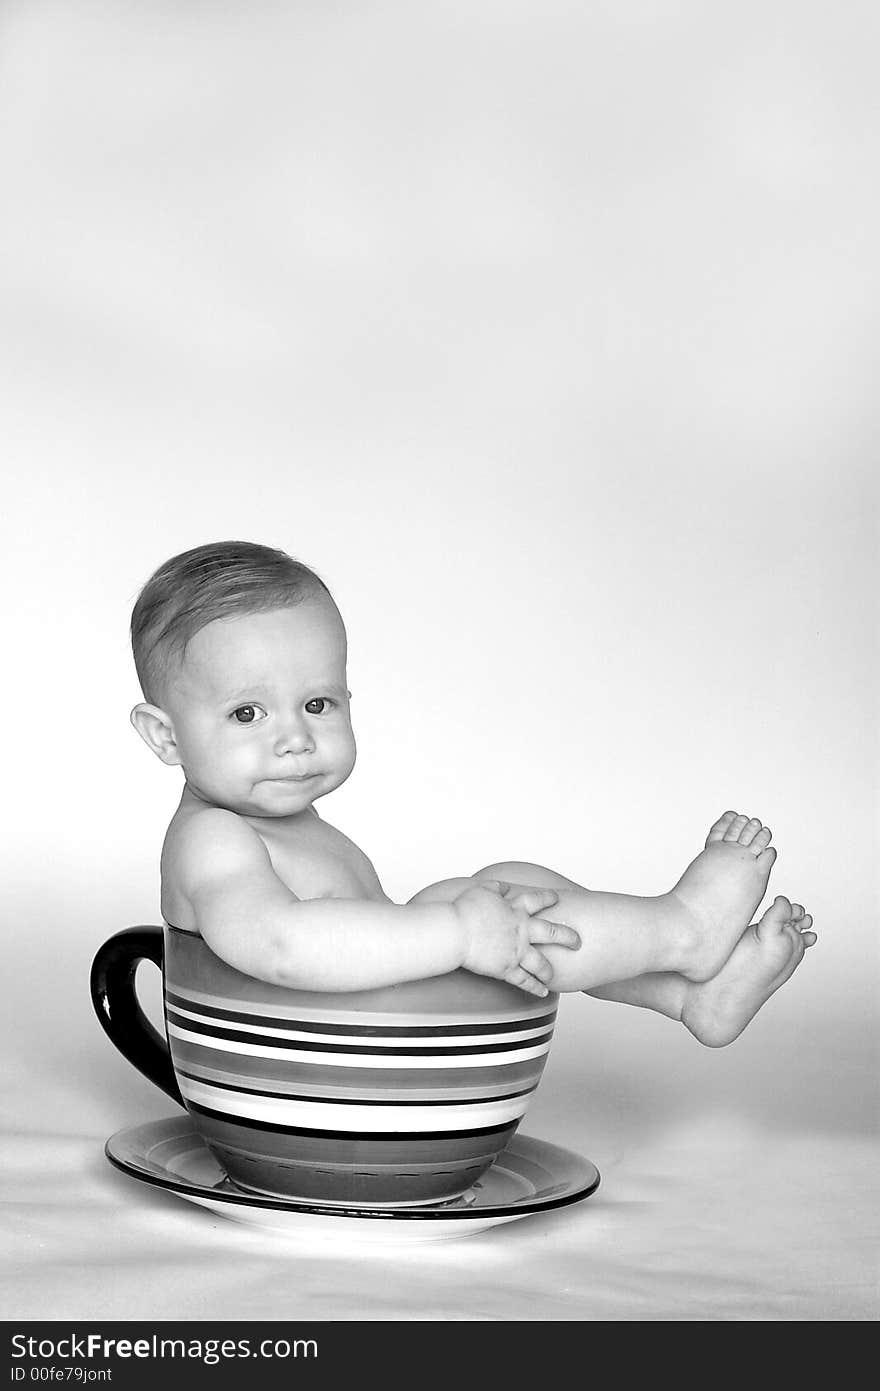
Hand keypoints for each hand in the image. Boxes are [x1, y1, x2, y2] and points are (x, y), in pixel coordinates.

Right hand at [452, 879, 580, 996]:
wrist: (456, 932)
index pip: (537, 900)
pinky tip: (543, 992)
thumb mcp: (482, 890)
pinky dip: (535, 988)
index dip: (548, 897)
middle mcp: (522, 930)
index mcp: (516, 909)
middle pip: (552, 933)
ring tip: (553, 975)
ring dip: (549, 970)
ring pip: (541, 963)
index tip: (556, 897)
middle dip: (568, 937)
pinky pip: (525, 981)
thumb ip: (497, 887)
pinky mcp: (507, 969)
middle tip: (578, 941)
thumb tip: (505, 885)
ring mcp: (517, 951)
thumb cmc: (465, 910)